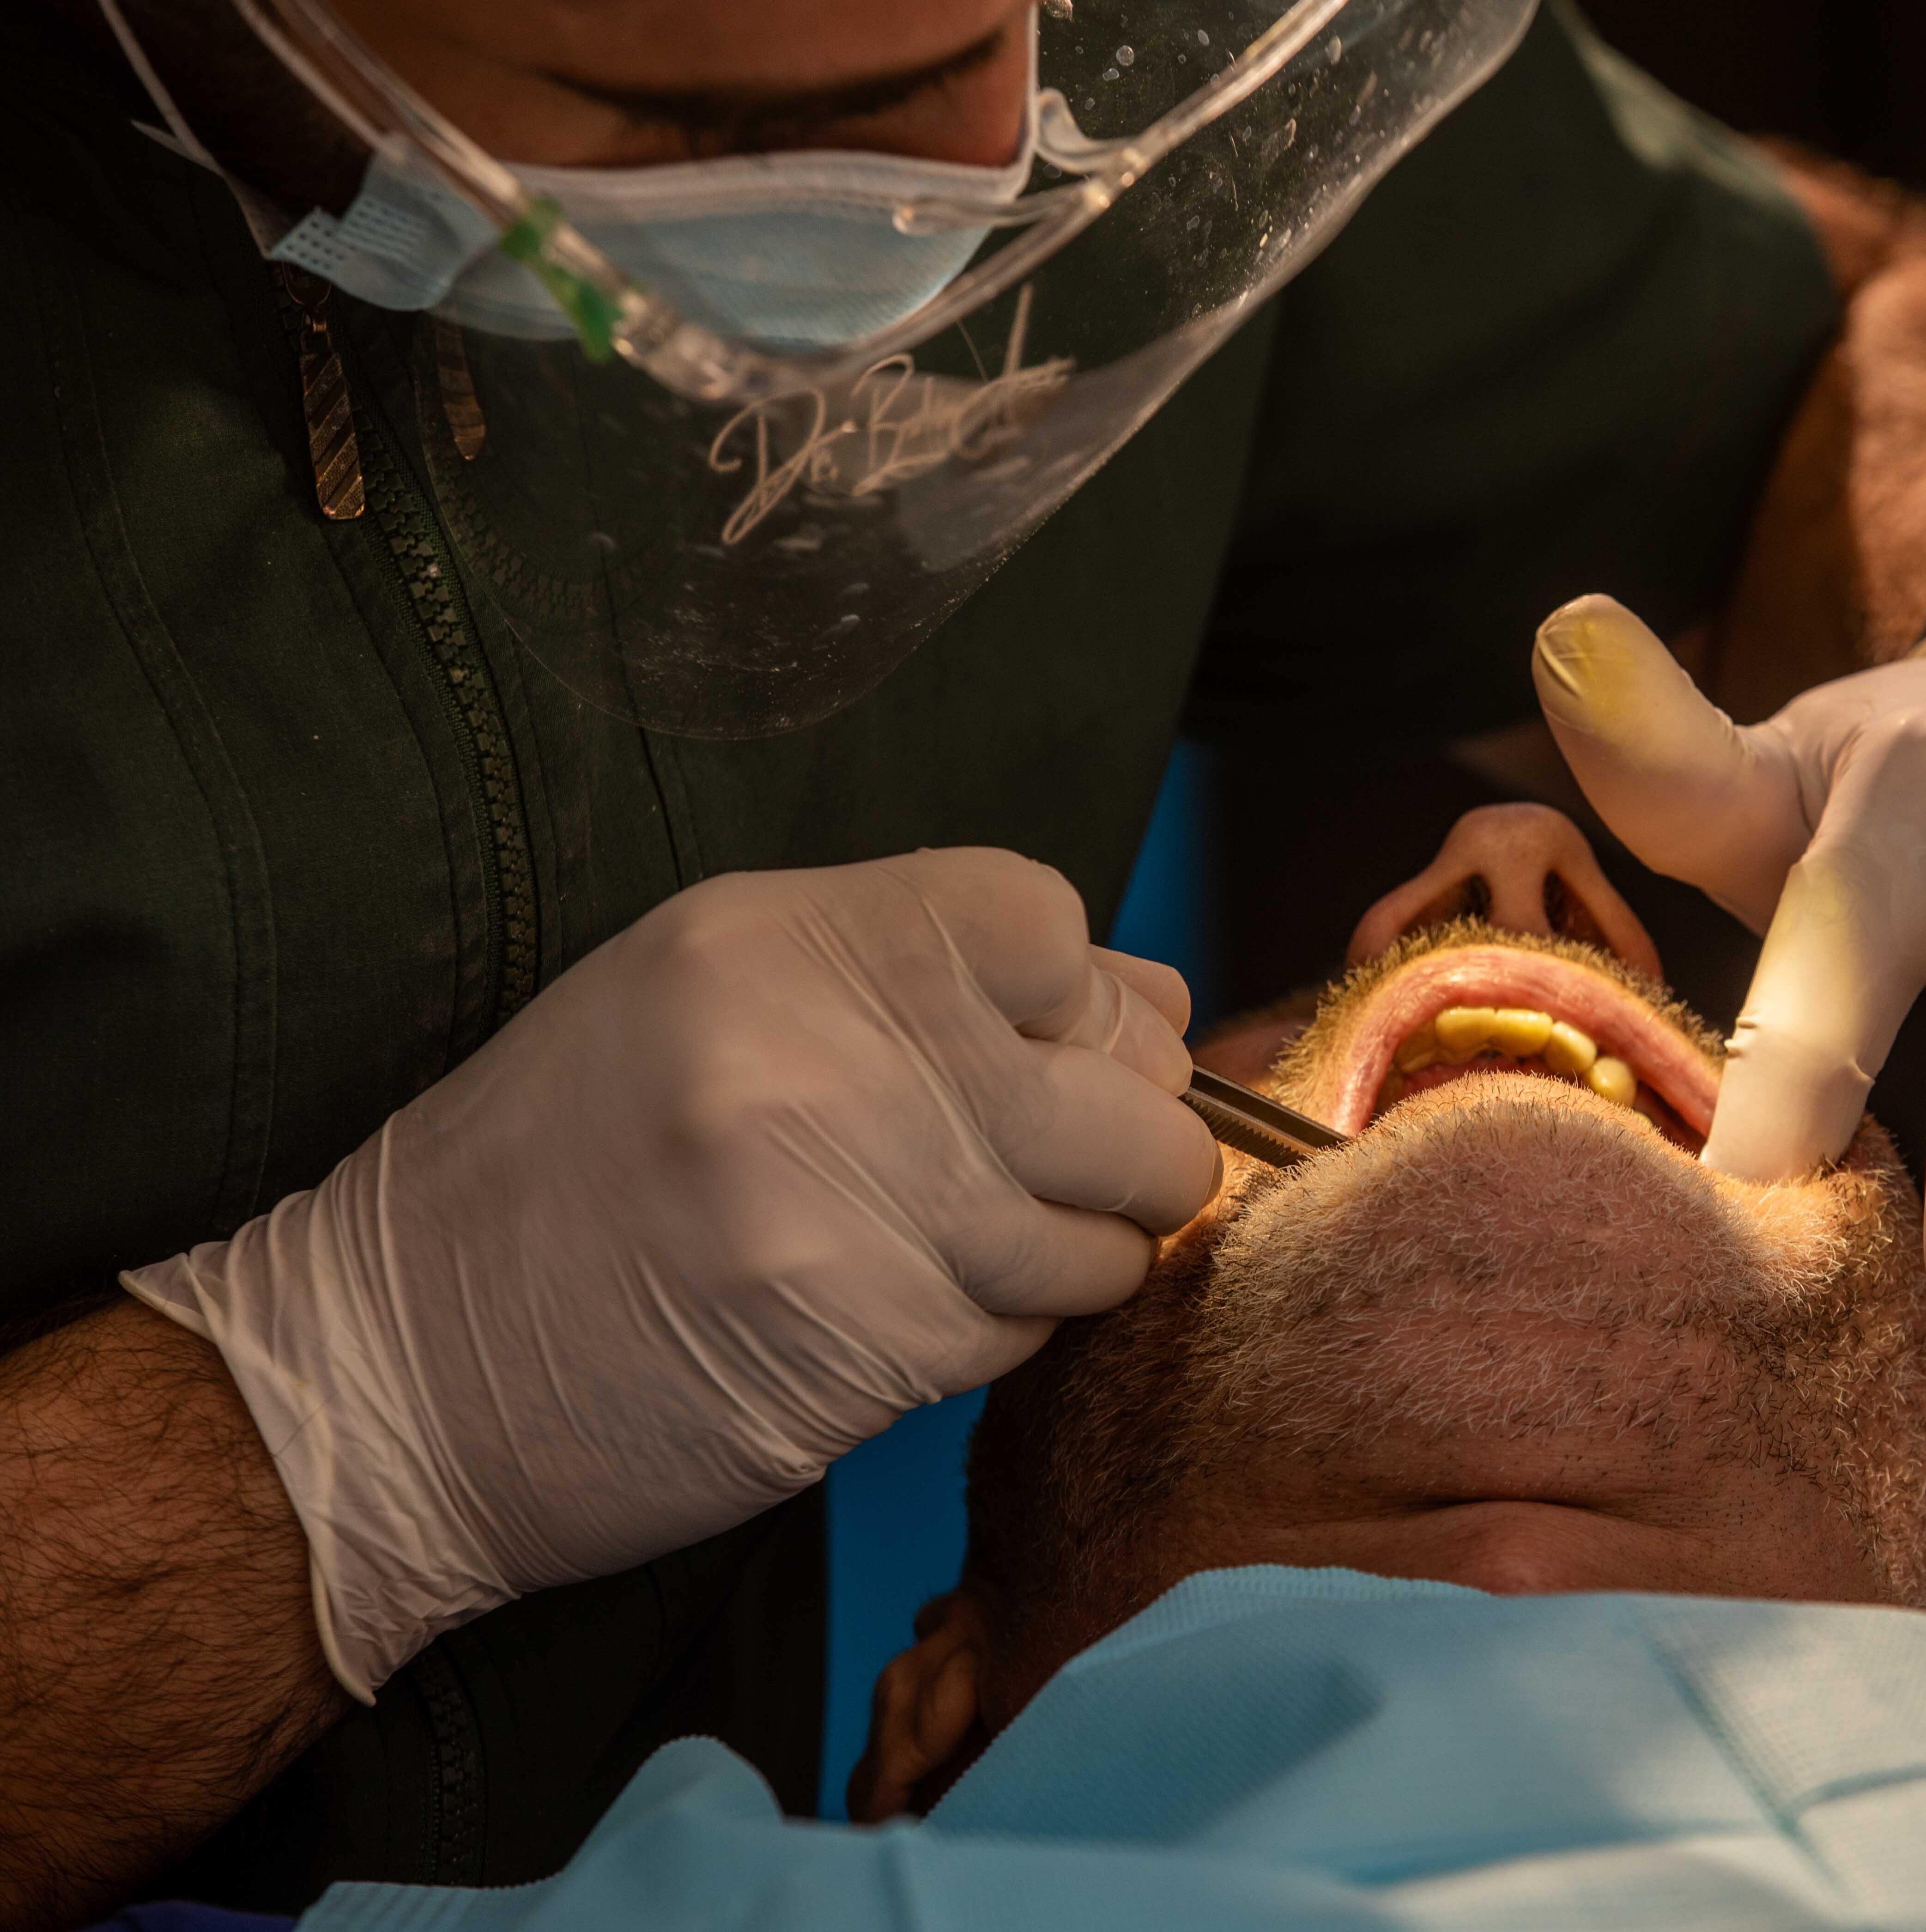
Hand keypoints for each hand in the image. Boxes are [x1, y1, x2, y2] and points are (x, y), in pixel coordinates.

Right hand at [123, 851, 1220, 1696]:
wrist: (401, 1372)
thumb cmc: (563, 1169)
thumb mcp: (712, 998)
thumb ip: (929, 976)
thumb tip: (1154, 1003)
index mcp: (774, 944)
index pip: (1045, 924)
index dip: (1080, 994)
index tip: (1050, 1042)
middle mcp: (824, 1061)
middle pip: (1117, 1092)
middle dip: (1130, 1137)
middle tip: (1066, 1165)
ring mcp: (854, 1216)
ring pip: (1098, 1232)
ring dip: (1072, 1247)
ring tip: (970, 1244)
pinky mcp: (869, 1353)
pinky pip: (1023, 1331)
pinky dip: (998, 1326)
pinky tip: (908, 1310)